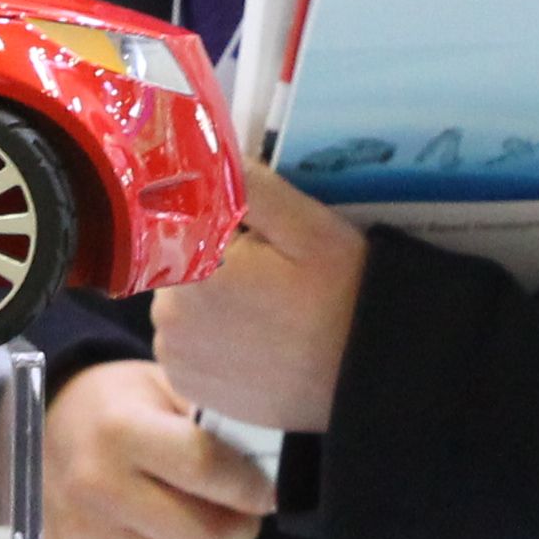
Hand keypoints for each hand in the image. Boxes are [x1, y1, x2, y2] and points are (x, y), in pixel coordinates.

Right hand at [45, 356, 275, 538]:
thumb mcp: (160, 384)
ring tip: (207, 505)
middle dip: (240, 525)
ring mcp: (89, 527)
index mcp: (121, 430)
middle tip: (249, 506)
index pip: (204, 467)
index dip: (249, 483)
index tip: (269, 486)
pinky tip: (170, 515)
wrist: (41, 429)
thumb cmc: (114, 400)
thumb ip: (209, 410)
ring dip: (209, 536)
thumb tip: (268, 447)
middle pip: (201, 533)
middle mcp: (101, 485)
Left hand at [147, 169, 369, 435]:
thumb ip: (248, 186)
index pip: (178, 219)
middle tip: (272, 276)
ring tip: (269, 312)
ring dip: (211, 301)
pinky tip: (255, 340)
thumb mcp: (308, 227)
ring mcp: (176, 355)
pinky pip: (187, 346)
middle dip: (215, 260)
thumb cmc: (344, 298)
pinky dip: (211, 340)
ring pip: (181, 303)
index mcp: (195, 264)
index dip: (216, 221)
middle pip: (178, 260)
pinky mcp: (188, 386)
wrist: (367, 379)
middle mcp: (170, 314)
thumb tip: (205, 153)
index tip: (255, 237)